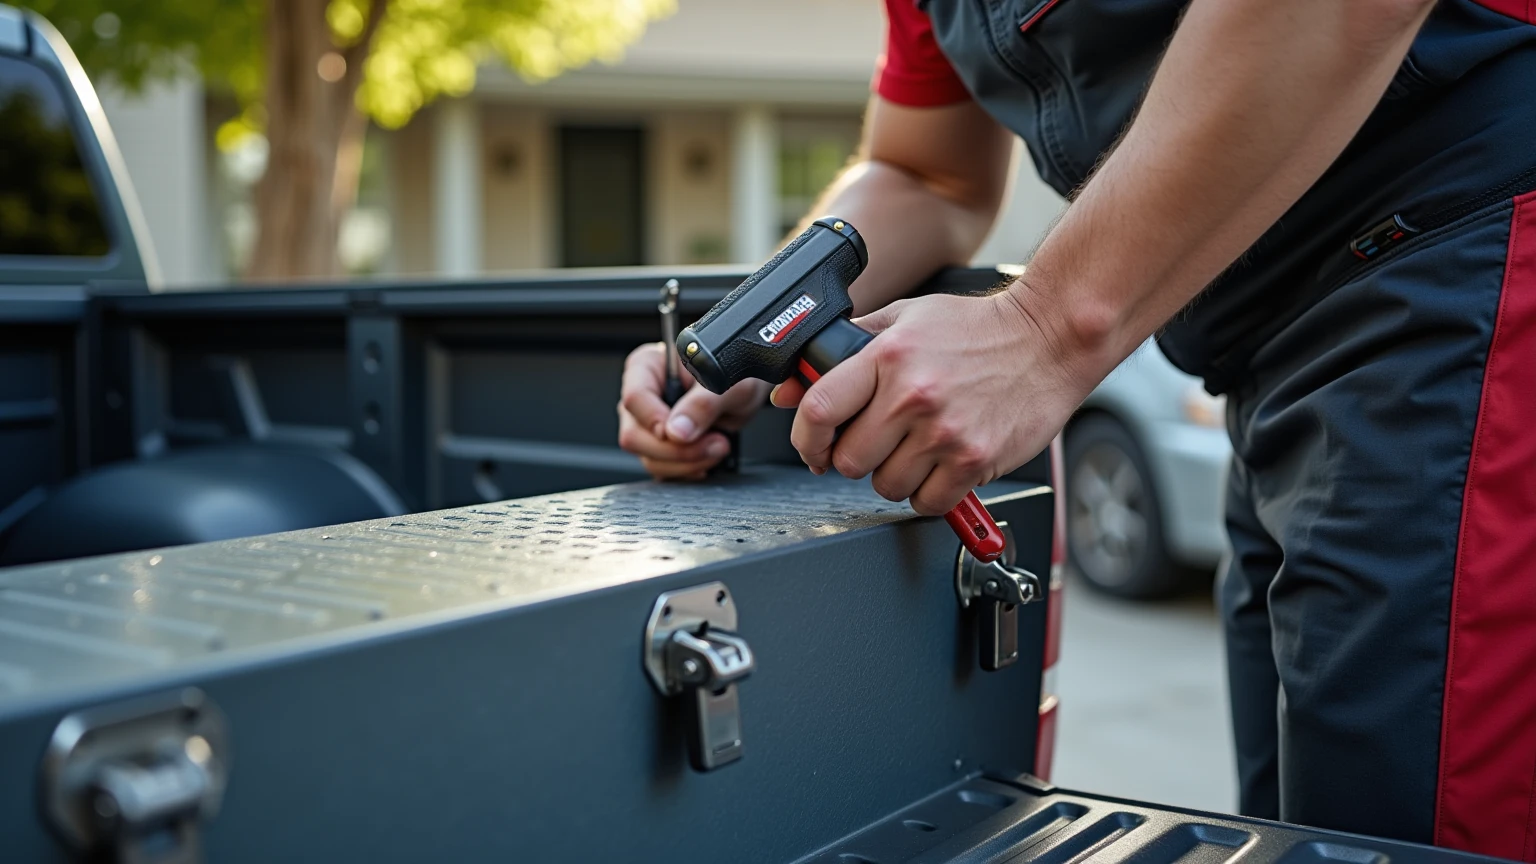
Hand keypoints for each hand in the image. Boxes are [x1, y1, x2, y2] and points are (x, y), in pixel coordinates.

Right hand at [618, 342, 768, 479]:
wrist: (742, 388)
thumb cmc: (733, 372)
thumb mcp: (728, 383)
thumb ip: (703, 404)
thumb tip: (676, 432)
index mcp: (647, 366)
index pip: (635, 398)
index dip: (655, 420)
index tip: (682, 433)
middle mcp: (642, 397)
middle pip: (634, 435)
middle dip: (677, 450)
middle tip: (715, 443)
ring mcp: (646, 425)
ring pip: (649, 458)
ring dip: (688, 462)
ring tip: (719, 446)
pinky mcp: (658, 447)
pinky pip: (662, 469)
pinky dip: (688, 470)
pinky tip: (707, 457)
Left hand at [770, 287, 1093, 514]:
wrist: (1048, 337)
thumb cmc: (976, 329)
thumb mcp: (903, 321)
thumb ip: (845, 351)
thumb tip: (789, 391)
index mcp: (887, 357)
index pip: (818, 409)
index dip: (806, 438)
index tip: (814, 448)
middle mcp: (912, 396)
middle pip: (850, 460)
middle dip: (857, 457)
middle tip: (879, 442)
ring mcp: (944, 432)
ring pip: (886, 485)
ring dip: (896, 474)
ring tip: (919, 446)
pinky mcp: (973, 460)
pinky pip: (927, 501)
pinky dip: (930, 492)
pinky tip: (941, 464)